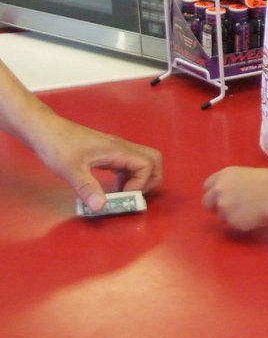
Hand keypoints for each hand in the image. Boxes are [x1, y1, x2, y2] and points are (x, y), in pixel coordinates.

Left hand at [34, 113, 161, 212]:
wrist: (44, 130)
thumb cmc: (57, 145)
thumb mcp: (70, 169)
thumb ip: (87, 188)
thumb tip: (101, 207)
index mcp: (117, 150)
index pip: (147, 165)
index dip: (140, 184)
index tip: (122, 195)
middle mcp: (120, 148)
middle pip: (153, 159)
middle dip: (150, 180)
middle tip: (133, 195)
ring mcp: (115, 149)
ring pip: (142, 161)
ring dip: (139, 179)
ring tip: (120, 194)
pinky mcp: (107, 152)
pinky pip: (128, 164)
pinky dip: (128, 177)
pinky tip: (112, 187)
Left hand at [202, 167, 267, 232]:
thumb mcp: (245, 175)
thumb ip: (231, 183)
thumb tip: (228, 193)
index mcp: (223, 175)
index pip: (207, 186)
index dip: (214, 192)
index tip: (221, 197)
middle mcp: (219, 190)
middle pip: (206, 202)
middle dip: (215, 206)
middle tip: (230, 208)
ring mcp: (223, 206)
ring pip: (220, 215)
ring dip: (230, 215)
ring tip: (248, 211)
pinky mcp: (231, 220)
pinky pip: (233, 223)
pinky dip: (240, 222)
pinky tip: (253, 217)